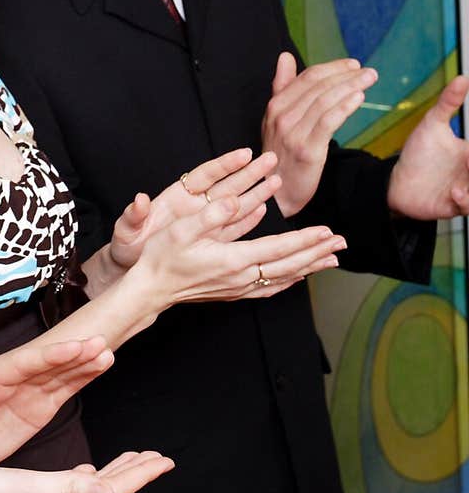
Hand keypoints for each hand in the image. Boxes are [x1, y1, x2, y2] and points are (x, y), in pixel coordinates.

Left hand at [0, 336, 114, 469]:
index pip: (25, 362)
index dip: (51, 354)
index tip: (75, 345)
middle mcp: (13, 379)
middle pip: (49, 363)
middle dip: (74, 353)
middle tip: (100, 342)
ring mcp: (28, 391)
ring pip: (61, 373)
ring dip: (84, 363)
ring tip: (107, 353)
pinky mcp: (38, 407)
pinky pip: (64, 390)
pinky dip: (83, 378)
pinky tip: (101, 366)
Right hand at [0, 450, 174, 492]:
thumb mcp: (26, 490)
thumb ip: (68, 490)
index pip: (111, 491)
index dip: (139, 475)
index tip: (166, 460)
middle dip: (132, 475)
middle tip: (157, 459)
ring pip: (85, 492)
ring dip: (110, 475)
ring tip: (129, 463)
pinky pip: (64, 491)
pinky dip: (81, 478)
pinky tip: (79, 473)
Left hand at [107, 147, 280, 273]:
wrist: (133, 269)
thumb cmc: (127, 246)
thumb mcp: (126, 231)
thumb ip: (133, 215)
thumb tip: (138, 200)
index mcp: (176, 197)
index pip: (205, 176)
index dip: (224, 165)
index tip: (244, 154)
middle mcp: (193, 206)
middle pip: (226, 185)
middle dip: (249, 172)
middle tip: (271, 159)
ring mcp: (203, 222)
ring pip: (234, 204)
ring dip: (255, 193)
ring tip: (276, 181)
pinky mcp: (208, 239)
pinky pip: (232, 227)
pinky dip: (247, 219)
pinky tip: (264, 210)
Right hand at [130, 195, 345, 306]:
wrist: (151, 288)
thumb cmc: (162, 256)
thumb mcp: (182, 229)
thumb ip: (212, 214)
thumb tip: (237, 200)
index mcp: (233, 259)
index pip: (280, 248)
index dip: (306, 239)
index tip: (328, 231)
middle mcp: (241, 277)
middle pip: (290, 265)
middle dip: (318, 252)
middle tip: (342, 243)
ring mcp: (239, 288)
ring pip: (284, 278)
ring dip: (310, 267)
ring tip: (331, 260)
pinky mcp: (234, 292)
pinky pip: (270, 287)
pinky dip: (290, 280)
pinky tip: (299, 276)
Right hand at [262, 52, 378, 215]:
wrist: (275, 194)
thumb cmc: (280, 156)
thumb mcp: (275, 120)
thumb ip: (282, 87)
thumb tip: (285, 57)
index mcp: (275, 106)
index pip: (307, 77)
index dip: (333, 68)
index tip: (353, 65)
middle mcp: (282, 116)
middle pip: (319, 86)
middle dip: (346, 75)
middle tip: (368, 72)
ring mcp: (293, 133)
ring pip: (325, 101)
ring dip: (350, 86)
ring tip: (369, 79)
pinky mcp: (307, 150)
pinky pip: (328, 122)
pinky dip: (344, 107)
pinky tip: (359, 98)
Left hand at [387, 75, 468, 218]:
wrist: (397, 181)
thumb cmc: (418, 153)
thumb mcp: (433, 124)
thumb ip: (448, 103)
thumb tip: (463, 78)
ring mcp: (465, 190)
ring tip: (462, 186)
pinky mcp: (454, 206)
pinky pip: (468, 207)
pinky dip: (466, 201)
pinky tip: (455, 193)